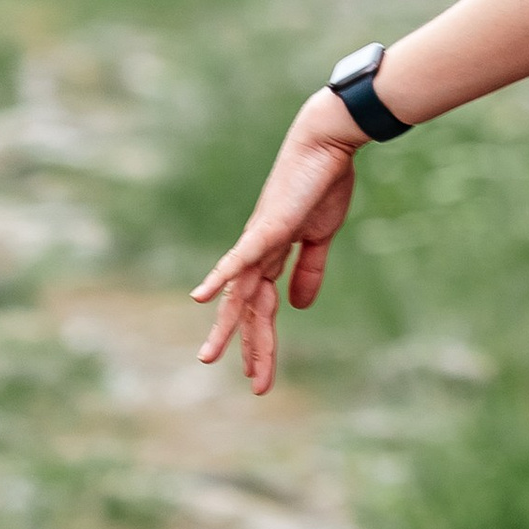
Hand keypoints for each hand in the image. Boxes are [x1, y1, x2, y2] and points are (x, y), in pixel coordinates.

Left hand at [191, 91, 362, 394]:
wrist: (327, 143)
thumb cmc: (325, 182)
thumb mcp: (322, 235)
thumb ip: (310, 269)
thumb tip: (299, 307)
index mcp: (275, 255)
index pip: (266, 306)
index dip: (264, 340)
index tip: (260, 375)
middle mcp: (258, 253)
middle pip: (252, 308)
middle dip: (252, 346)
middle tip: (255, 386)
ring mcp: (258, 241)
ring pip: (241, 292)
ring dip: (229, 327)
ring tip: (210, 358)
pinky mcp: (265, 228)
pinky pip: (240, 257)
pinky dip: (220, 277)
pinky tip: (201, 297)